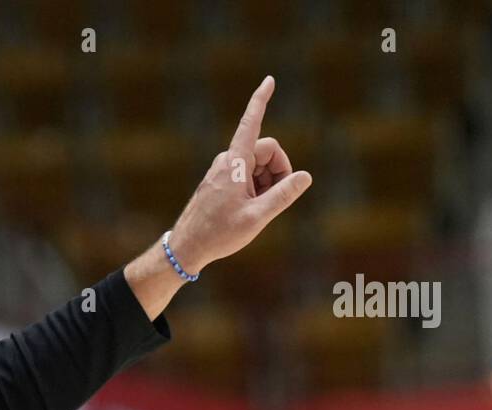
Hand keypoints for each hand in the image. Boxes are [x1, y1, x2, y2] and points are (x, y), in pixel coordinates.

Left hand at [167, 75, 312, 273]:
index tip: (269, 80)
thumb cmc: (219, 234)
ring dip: (268, 182)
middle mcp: (227, 161)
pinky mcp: (221, 181)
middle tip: (277, 198)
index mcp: (235, 163)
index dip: (260, 101)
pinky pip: (248, 175)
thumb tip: (305, 176)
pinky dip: (257, 187)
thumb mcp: (257, 217)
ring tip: (258, 209)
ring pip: (259, 164)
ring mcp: (223, 170)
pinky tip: (249, 210)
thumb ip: (283, 196)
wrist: (186, 247)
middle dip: (280, 169)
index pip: (251, 123)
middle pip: (267, 149)